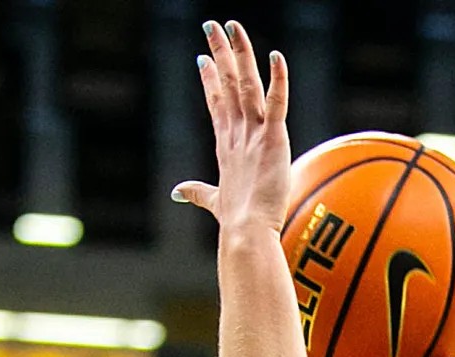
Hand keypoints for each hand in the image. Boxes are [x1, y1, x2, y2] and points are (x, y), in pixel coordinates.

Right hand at [170, 20, 292, 232]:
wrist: (246, 232)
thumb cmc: (235, 222)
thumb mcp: (214, 201)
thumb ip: (196, 192)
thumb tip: (177, 192)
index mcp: (225, 145)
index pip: (216, 103)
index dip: (210, 79)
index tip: (203, 58)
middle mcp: (236, 133)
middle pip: (227, 84)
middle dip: (220, 53)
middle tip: (212, 26)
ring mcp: (253, 134)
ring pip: (246, 84)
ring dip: (240, 53)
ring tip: (232, 26)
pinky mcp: (273, 138)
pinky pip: (277, 102)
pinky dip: (278, 78)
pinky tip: (276, 55)